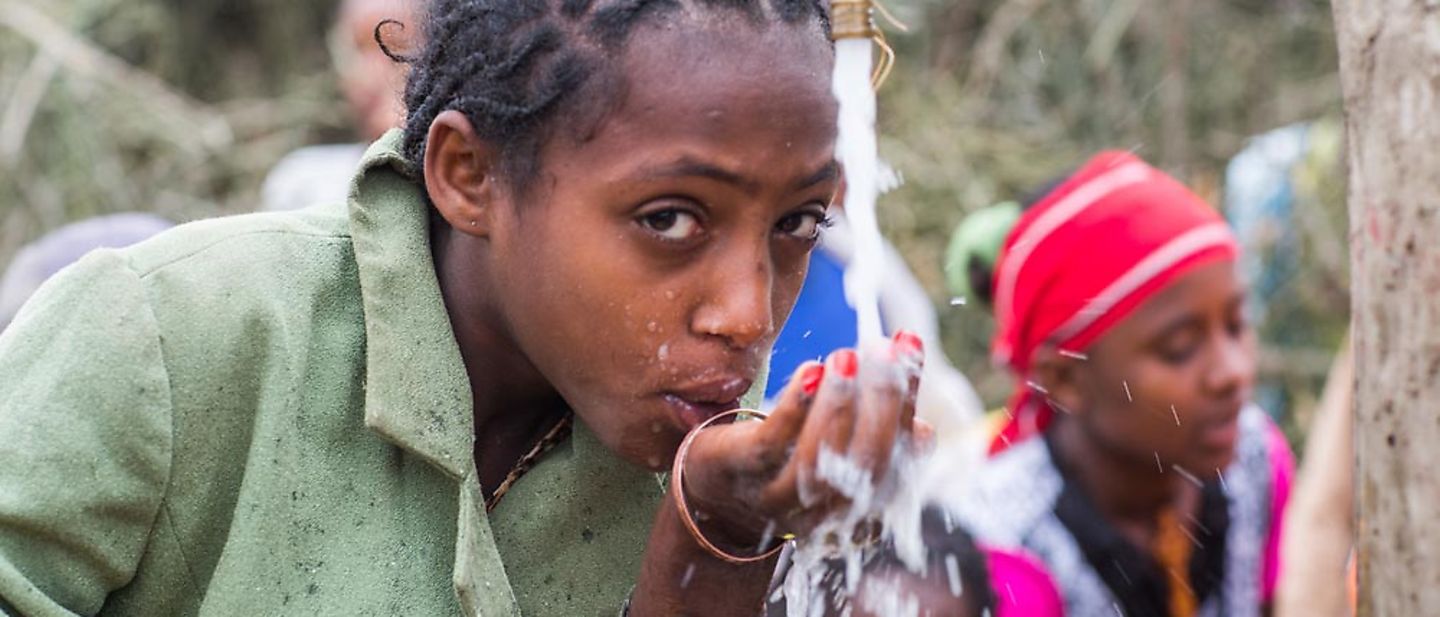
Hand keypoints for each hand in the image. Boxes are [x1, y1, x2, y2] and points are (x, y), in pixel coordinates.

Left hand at [680, 330, 927, 551]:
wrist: (712, 495)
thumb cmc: (784, 460)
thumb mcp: (834, 453)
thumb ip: (873, 438)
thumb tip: (925, 430)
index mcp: (855, 502)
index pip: (896, 456)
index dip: (908, 401)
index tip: (909, 345)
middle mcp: (822, 508)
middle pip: (865, 467)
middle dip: (881, 405)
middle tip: (883, 351)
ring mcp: (778, 496)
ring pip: (819, 461)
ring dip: (837, 406)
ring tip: (846, 358)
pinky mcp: (740, 474)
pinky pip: (770, 445)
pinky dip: (795, 407)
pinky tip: (810, 370)